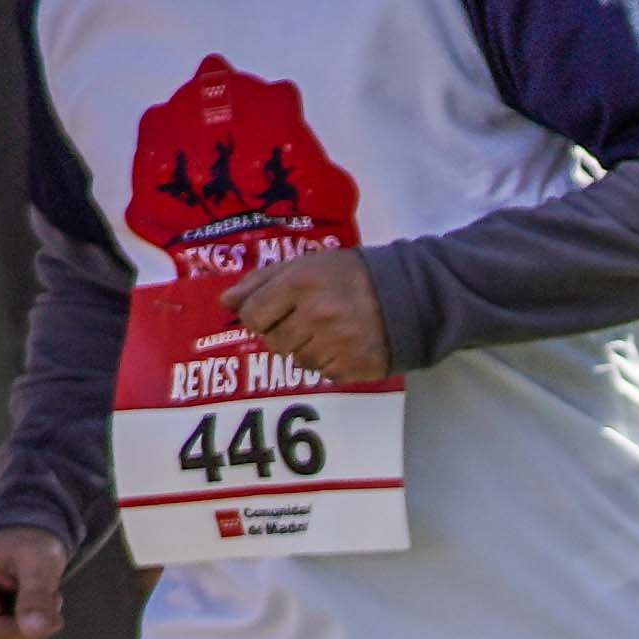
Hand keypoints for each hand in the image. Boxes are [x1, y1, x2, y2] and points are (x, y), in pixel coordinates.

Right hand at [0, 525, 72, 638]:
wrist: (21, 540)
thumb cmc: (31, 545)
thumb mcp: (40, 563)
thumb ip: (38, 595)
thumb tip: (37, 630)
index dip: (28, 632)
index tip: (57, 618)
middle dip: (31, 628)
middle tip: (49, 597)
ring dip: (30, 630)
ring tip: (38, 598)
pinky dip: (24, 630)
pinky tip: (28, 606)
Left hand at [228, 248, 389, 382]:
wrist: (412, 293)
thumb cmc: (351, 275)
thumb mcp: (307, 265)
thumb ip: (262, 280)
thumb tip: (226, 302)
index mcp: (301, 284)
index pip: (253, 315)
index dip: (260, 315)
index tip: (277, 310)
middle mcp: (317, 316)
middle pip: (273, 342)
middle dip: (285, 332)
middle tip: (309, 320)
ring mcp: (337, 344)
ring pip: (298, 360)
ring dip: (307, 349)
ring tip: (330, 332)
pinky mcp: (355, 366)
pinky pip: (324, 373)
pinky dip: (330, 362)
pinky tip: (345, 345)